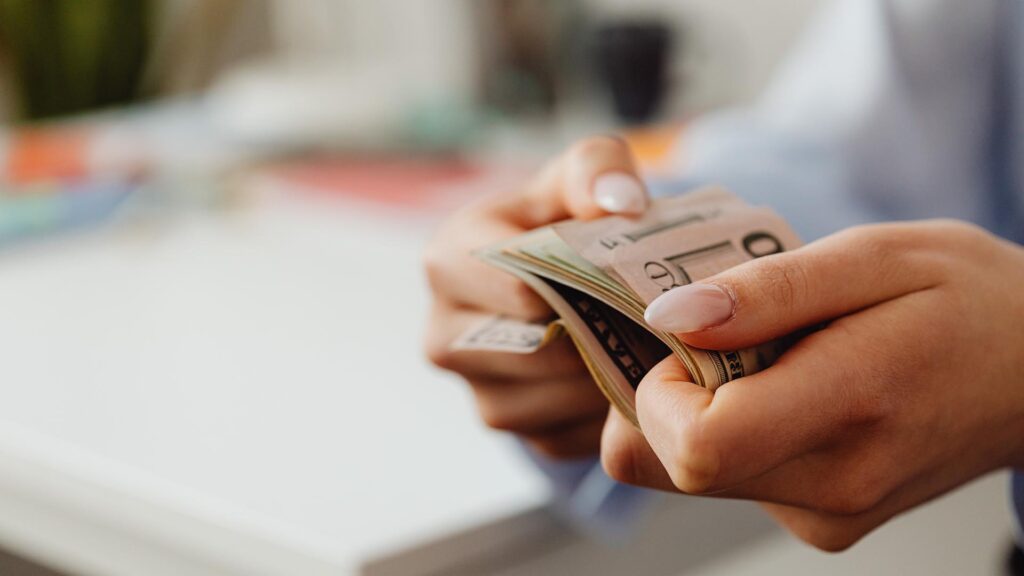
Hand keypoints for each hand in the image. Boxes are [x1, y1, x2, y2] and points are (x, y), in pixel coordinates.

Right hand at [424, 136, 648, 458]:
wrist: (563, 278)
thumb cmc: (569, 219)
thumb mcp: (581, 174)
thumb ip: (598, 167)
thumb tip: (619, 203)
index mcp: (447, 261)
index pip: (518, 289)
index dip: (583, 287)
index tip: (633, 279)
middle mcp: (443, 334)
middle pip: (538, 351)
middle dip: (602, 336)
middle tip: (659, 320)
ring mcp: (473, 389)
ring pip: (553, 401)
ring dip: (608, 379)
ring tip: (649, 345)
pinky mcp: (508, 428)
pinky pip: (564, 436)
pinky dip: (605, 416)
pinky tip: (630, 378)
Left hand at [600, 220, 1023, 549]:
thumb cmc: (968, 299)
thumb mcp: (876, 257)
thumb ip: (767, 290)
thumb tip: (668, 316)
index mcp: (849, 408)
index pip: (692, 446)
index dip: (651, 389)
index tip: (679, 333)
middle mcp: (832, 485)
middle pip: (669, 466)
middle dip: (657, 394)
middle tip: (705, 331)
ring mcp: (827, 514)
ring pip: (691, 475)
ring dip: (696, 410)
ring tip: (761, 351)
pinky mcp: (823, 520)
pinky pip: (732, 478)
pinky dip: (732, 428)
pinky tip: (784, 384)